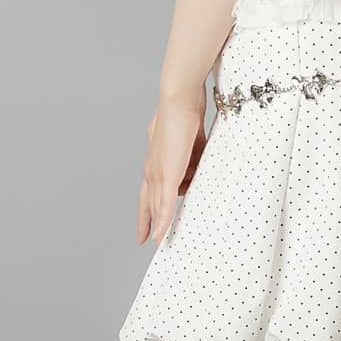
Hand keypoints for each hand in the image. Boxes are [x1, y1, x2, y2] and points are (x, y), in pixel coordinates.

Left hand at [137, 88, 207, 246]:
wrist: (181, 100)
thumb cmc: (185, 114)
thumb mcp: (191, 143)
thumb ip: (191, 159)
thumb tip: (196, 171)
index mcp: (156, 161)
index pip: (148, 189)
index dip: (146, 207)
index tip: (145, 222)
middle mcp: (152, 168)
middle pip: (146, 202)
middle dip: (146, 222)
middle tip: (144, 240)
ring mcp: (157, 173)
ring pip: (154, 206)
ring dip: (158, 224)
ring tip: (163, 239)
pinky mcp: (166, 175)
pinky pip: (163, 204)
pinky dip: (161, 221)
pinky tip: (159, 236)